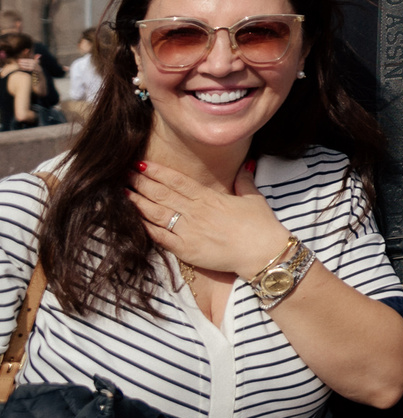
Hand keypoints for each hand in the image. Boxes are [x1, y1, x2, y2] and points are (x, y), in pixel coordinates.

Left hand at [132, 161, 289, 277]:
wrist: (263, 253)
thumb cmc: (261, 226)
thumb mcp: (254, 198)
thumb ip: (244, 181)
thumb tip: (246, 165)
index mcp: (209, 198)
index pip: (177, 181)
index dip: (158, 172)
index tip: (143, 164)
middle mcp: (195, 212)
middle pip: (162, 194)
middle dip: (141, 183)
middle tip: (125, 174)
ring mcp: (188, 231)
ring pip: (157, 213)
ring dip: (138, 202)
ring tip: (123, 193)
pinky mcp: (186, 249)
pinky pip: (160, 237)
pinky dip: (146, 228)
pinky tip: (134, 220)